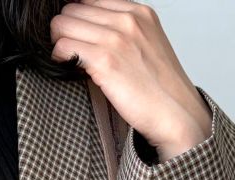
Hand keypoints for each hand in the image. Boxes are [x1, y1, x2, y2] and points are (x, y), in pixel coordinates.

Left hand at [49, 0, 211, 160]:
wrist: (175, 113)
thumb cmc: (159, 88)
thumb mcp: (147, 43)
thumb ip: (122, 30)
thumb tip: (88, 29)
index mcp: (139, 12)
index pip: (90, 0)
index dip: (79, 19)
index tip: (79, 37)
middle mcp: (128, 19)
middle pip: (72, 9)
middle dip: (66, 30)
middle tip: (71, 51)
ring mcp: (116, 38)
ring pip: (62, 24)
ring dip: (59, 44)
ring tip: (72, 60)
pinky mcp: (105, 59)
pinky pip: (63, 47)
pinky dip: (60, 58)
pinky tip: (71, 68)